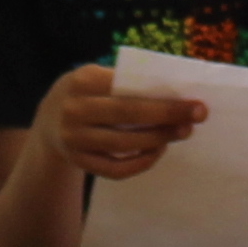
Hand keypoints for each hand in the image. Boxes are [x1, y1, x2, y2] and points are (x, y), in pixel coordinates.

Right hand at [31, 60, 205, 181]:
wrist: (48, 120)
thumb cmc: (86, 93)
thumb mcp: (96, 77)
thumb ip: (125, 82)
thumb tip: (175, 94)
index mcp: (82, 81)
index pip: (128, 89)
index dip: (164, 98)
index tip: (195, 101)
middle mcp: (74, 110)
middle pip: (128, 115)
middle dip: (167, 117)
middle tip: (198, 116)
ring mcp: (74, 139)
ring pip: (124, 144)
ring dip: (158, 139)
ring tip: (182, 132)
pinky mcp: (79, 162)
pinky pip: (116, 169)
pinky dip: (141, 162)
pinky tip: (158, 151)